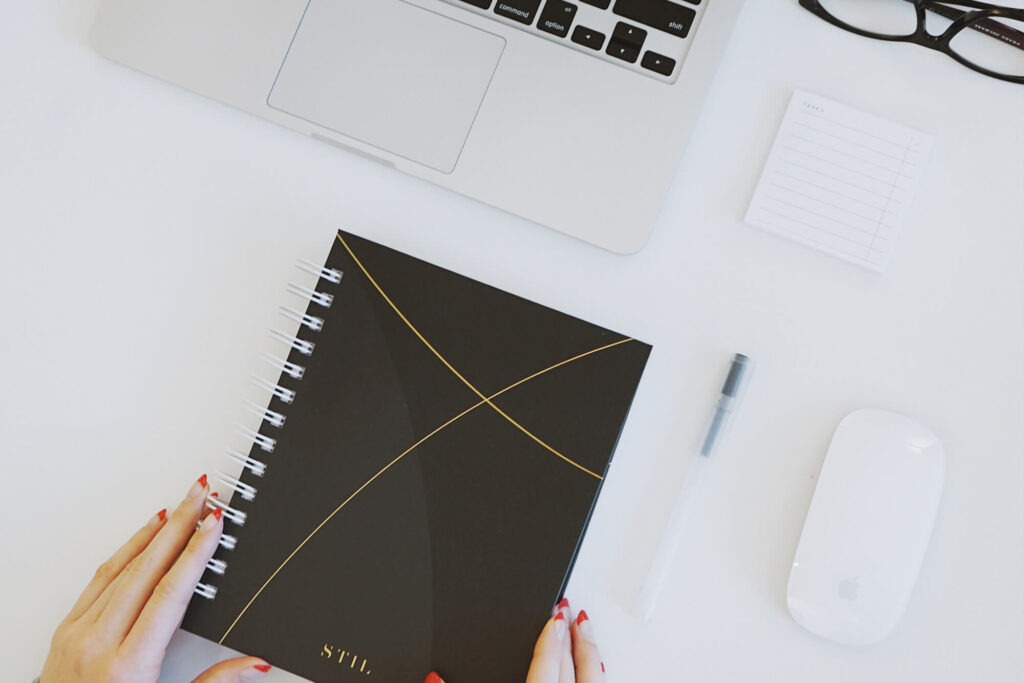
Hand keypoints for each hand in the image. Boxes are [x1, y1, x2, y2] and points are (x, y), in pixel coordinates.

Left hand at [40, 475, 271, 682]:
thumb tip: (253, 663)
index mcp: (129, 666)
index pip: (171, 593)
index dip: (197, 553)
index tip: (215, 523)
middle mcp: (99, 643)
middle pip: (148, 568)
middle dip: (180, 523)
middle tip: (202, 491)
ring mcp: (78, 634)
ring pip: (122, 567)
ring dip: (154, 530)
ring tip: (179, 504)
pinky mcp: (66, 631)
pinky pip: (99, 578)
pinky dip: (125, 551)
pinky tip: (143, 535)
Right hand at [424, 599, 604, 682]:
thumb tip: (432, 677)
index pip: (546, 668)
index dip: (550, 638)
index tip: (554, 614)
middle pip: (573, 670)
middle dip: (572, 638)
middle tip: (570, 610)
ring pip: (593, 682)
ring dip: (591, 654)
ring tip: (586, 630)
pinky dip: (596, 678)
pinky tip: (596, 668)